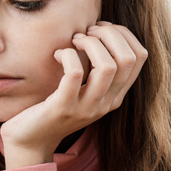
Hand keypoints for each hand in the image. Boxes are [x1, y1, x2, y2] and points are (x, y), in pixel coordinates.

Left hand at [0, 21, 147, 168]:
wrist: (30, 141)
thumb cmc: (54, 107)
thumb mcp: (83, 90)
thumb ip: (95, 69)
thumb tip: (99, 30)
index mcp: (115, 96)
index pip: (139, 57)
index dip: (123, 34)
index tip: (100, 30)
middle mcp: (106, 103)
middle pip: (127, 58)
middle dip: (109, 34)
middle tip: (86, 33)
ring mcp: (86, 108)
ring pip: (107, 66)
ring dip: (91, 43)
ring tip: (75, 41)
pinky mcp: (63, 108)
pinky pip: (75, 73)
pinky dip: (67, 55)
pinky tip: (58, 55)